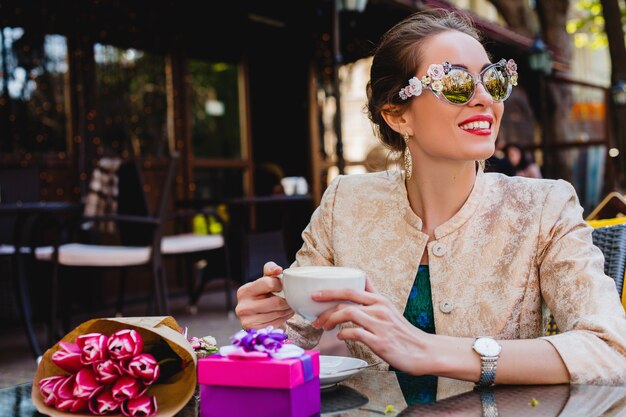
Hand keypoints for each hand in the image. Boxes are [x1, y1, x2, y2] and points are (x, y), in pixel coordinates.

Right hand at [235, 261, 294, 329]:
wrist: (257, 315)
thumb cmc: (263, 294)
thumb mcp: (265, 279)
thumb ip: (271, 269)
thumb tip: (278, 269)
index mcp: (244, 291)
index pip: (268, 283)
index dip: (280, 284)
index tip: (284, 286)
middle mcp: (242, 307)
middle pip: (275, 301)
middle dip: (287, 300)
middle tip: (292, 299)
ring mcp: (247, 321)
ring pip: (278, 313)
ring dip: (288, 310)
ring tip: (289, 306)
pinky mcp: (255, 331)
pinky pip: (276, 324)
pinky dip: (283, 319)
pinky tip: (284, 315)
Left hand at [310, 278, 432, 373]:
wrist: (423, 352)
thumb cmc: (404, 333)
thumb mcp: (389, 309)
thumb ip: (373, 298)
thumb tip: (360, 286)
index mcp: (380, 299)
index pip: (352, 287)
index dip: (331, 289)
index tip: (316, 293)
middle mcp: (379, 308)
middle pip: (346, 298)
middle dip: (325, 302)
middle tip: (314, 313)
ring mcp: (379, 324)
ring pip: (348, 313)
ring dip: (331, 319)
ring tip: (324, 327)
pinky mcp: (379, 341)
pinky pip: (354, 333)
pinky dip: (343, 334)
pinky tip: (340, 336)